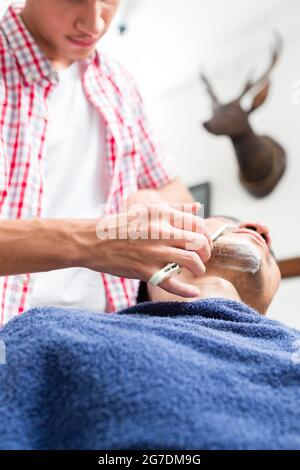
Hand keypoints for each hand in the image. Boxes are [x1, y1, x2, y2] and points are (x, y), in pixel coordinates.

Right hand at [81, 202, 211, 297]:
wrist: (93, 241)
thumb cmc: (121, 226)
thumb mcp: (147, 210)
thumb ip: (175, 209)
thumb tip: (199, 207)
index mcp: (162, 215)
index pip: (198, 224)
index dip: (207, 236)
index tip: (204, 244)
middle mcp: (160, 232)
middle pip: (199, 242)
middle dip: (206, 253)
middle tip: (203, 258)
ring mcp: (153, 252)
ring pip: (191, 261)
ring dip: (199, 269)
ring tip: (196, 271)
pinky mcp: (145, 270)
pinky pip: (172, 283)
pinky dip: (187, 291)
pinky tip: (194, 293)